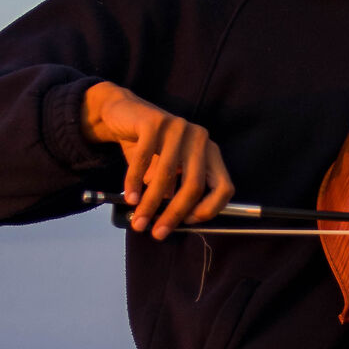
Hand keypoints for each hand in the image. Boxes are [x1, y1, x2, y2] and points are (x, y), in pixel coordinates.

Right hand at [81, 81, 233, 239]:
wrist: (124, 114)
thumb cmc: (149, 150)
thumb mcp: (168, 173)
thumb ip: (175, 193)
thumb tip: (174, 224)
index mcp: (210, 153)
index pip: (224, 187)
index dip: (209, 209)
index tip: (188, 223)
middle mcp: (200, 139)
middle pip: (195, 185)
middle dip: (175, 214)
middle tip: (157, 233)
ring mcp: (179, 128)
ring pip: (167, 175)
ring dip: (150, 203)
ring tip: (138, 221)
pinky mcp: (155, 121)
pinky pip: (144, 159)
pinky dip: (135, 182)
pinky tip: (130, 197)